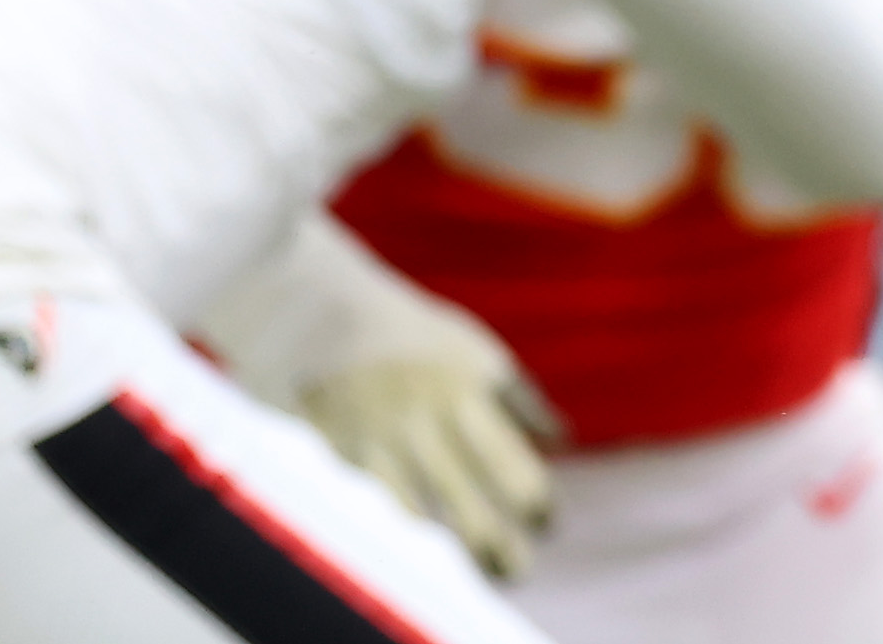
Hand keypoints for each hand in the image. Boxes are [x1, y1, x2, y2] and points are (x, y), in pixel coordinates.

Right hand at [190, 214, 565, 576]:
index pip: (514, 461)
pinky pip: (382, 504)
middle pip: (474, 498)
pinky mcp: (343, 452)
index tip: (546, 522)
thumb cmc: (409, 336)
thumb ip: (516, 397)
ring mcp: (384, 436)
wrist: (321, 312)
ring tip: (486, 569)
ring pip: (427, 515)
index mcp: (470, 384)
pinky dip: (409, 529)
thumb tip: (562, 440)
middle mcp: (430, 413)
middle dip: (501, 544)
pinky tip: (426, 544)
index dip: (535, 502)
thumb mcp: (471, 349)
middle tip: (519, 567)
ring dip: (459, 550)